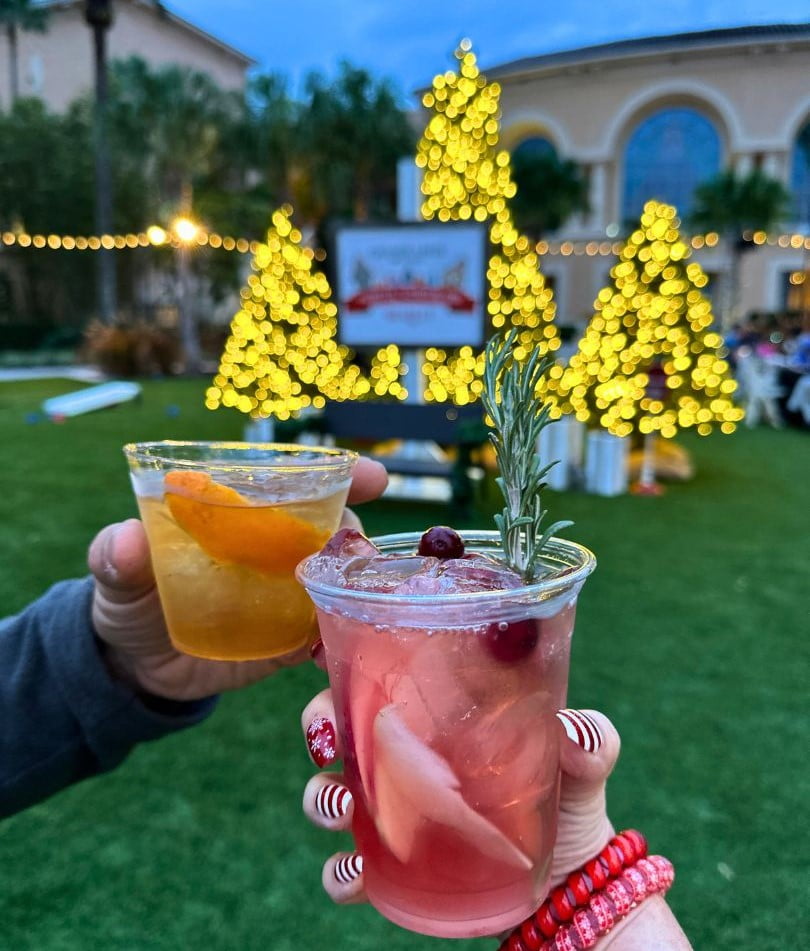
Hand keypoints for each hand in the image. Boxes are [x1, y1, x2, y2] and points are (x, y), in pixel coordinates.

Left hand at [89, 457, 387, 701]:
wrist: (134, 667)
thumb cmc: (131, 601)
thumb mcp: (117, 575)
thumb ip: (117, 556)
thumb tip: (126, 538)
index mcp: (244, 518)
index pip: (299, 487)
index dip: (343, 478)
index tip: (373, 478)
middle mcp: (276, 551)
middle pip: (333, 534)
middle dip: (354, 538)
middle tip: (357, 553)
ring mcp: (288, 596)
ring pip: (340, 584)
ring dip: (359, 589)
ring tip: (364, 601)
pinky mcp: (289, 642)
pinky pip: (326, 637)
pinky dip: (342, 638)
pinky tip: (351, 644)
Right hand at [300, 692, 618, 908]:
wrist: (567, 878)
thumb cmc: (566, 800)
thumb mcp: (582, 763)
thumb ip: (592, 740)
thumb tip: (575, 736)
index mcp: (437, 716)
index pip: (382, 675)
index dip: (346, 661)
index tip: (327, 657)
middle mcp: (404, 757)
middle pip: (339, 725)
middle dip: (319, 723)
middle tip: (327, 737)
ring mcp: (393, 812)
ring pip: (330, 792)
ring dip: (320, 797)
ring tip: (339, 808)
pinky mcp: (394, 867)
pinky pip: (348, 868)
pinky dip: (341, 872)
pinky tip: (356, 873)